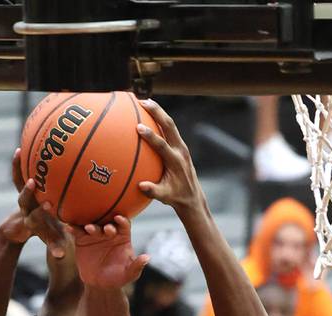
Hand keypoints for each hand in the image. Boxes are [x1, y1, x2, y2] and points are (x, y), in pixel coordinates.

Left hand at [0, 150, 66, 255]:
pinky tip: (20, 147)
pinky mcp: (22, 187)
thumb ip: (57, 248)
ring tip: (19, 154)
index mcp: (33, 221)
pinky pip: (18, 173)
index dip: (41, 212)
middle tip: (34, 183)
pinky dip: (18, 162)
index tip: (49, 205)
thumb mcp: (55, 241)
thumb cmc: (51, 233)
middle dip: (28, 192)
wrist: (34, 226)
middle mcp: (26, 208)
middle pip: (24, 200)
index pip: (36, 218)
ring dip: (17, 169)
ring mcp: (23, 196)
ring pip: (17, 183)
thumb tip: (61, 257)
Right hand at [69, 216, 147, 288]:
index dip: (122, 221)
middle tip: (104, 229)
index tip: (119, 219)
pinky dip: (73, 228)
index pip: (124, 224)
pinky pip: (77, 232)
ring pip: (92, 225)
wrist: (100, 285)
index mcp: (122, 237)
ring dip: (90, 225)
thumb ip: (137, 266)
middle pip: (107, 223)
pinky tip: (69, 227)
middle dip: (106, 224)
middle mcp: (108, 232)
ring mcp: (95, 234)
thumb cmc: (118, 278)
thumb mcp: (129, 274)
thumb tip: (147, 258)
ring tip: (88, 228)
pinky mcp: (82, 239)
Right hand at [136, 99, 204, 215]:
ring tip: (145, 102)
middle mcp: (180, 151)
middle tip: (142, 102)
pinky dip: (161, 120)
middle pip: (169, 126)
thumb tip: (140, 186)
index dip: (151, 136)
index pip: (163, 145)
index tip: (138, 127)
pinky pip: (170, 129)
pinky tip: (149, 115)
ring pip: (171, 124)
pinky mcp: (180, 146)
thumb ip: (154, 191)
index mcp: (176, 162)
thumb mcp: (165, 197)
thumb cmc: (177, 198)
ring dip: (159, 112)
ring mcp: (181, 147)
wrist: (193, 197)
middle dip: (157, 112)